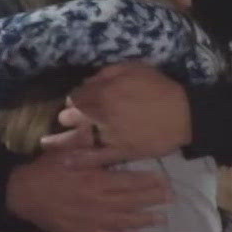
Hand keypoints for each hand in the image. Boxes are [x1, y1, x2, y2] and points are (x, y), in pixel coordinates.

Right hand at [5, 140, 169, 231]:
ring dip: (143, 220)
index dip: (148, 182)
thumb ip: (83, 140)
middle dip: (152, 200)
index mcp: (97, 179)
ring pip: (123, 221)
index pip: (129, 181)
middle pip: (131, 201)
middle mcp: (99, 201)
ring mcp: (92, 219)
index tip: (164, 181)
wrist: (22, 195)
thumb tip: (95, 124)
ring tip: (161, 220)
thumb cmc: (45, 170)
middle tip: (171, 199)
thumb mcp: (64, 150)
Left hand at [58, 63, 192, 158]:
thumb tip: (87, 81)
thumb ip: (107, 73)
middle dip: (68, 117)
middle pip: (73, 117)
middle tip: (67, 119)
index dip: (76, 98)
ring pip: (79, 139)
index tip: (78, 100)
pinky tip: (65, 162)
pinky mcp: (120, 152)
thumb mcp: (134, 68)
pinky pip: (96, 158)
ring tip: (46, 143)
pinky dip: (80, 160)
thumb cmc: (160, 88)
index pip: (76, 96)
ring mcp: (109, 136)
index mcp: (103, 93)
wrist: (185, 114)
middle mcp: (101, 115)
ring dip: (61, 141)